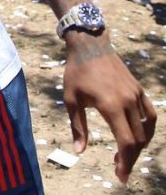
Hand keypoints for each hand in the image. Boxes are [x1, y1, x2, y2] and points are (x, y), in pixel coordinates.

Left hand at [63, 32, 155, 183]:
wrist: (90, 46)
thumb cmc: (76, 72)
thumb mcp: (70, 99)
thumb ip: (77, 126)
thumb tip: (79, 151)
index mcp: (111, 105)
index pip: (126, 142)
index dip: (126, 162)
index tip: (120, 176)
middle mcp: (128, 102)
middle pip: (138, 139)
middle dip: (130, 158)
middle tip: (119, 169)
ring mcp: (137, 95)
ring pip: (146, 129)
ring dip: (139, 146)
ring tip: (125, 155)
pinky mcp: (139, 90)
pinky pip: (150, 115)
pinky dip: (147, 129)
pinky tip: (139, 137)